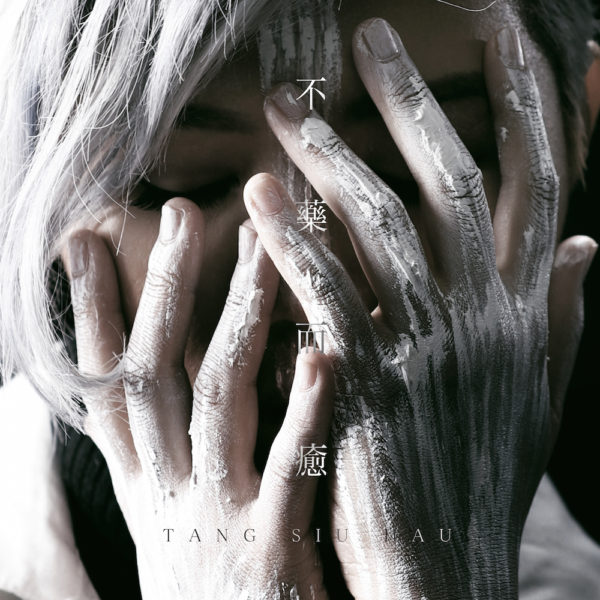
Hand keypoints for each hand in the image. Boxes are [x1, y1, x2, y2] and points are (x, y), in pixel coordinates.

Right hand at [65, 200, 333, 599]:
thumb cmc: (214, 593)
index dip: (90, 312)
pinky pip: (287, 473)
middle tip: (177, 214)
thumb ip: (170, 452)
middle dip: (162, 290)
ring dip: (237, 318)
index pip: (106, 382)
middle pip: (154, 372)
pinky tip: (318, 356)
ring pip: (218, 401)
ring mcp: (214, 521)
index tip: (83, 243)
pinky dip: (301, 413)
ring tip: (260, 247)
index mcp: (142, 485)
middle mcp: (166, 494)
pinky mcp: (269, 556)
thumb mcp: (171, 520)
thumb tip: (165, 377)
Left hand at [243, 20, 595, 599]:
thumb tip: (586, 237)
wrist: (447, 567)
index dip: (530, 99)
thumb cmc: (478, 473)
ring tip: (289, 106)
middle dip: (415, 99)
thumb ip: (559, 312)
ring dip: (333, 157)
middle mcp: (484, 316)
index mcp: (523, 309)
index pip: (537, 179)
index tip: (509, 31)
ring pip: (382, 226)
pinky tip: (259, 198)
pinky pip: (326, 294)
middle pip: (451, 180)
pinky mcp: (371, 387)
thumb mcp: (534, 391)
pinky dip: (293, 242)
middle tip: (370, 38)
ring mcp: (428, 349)